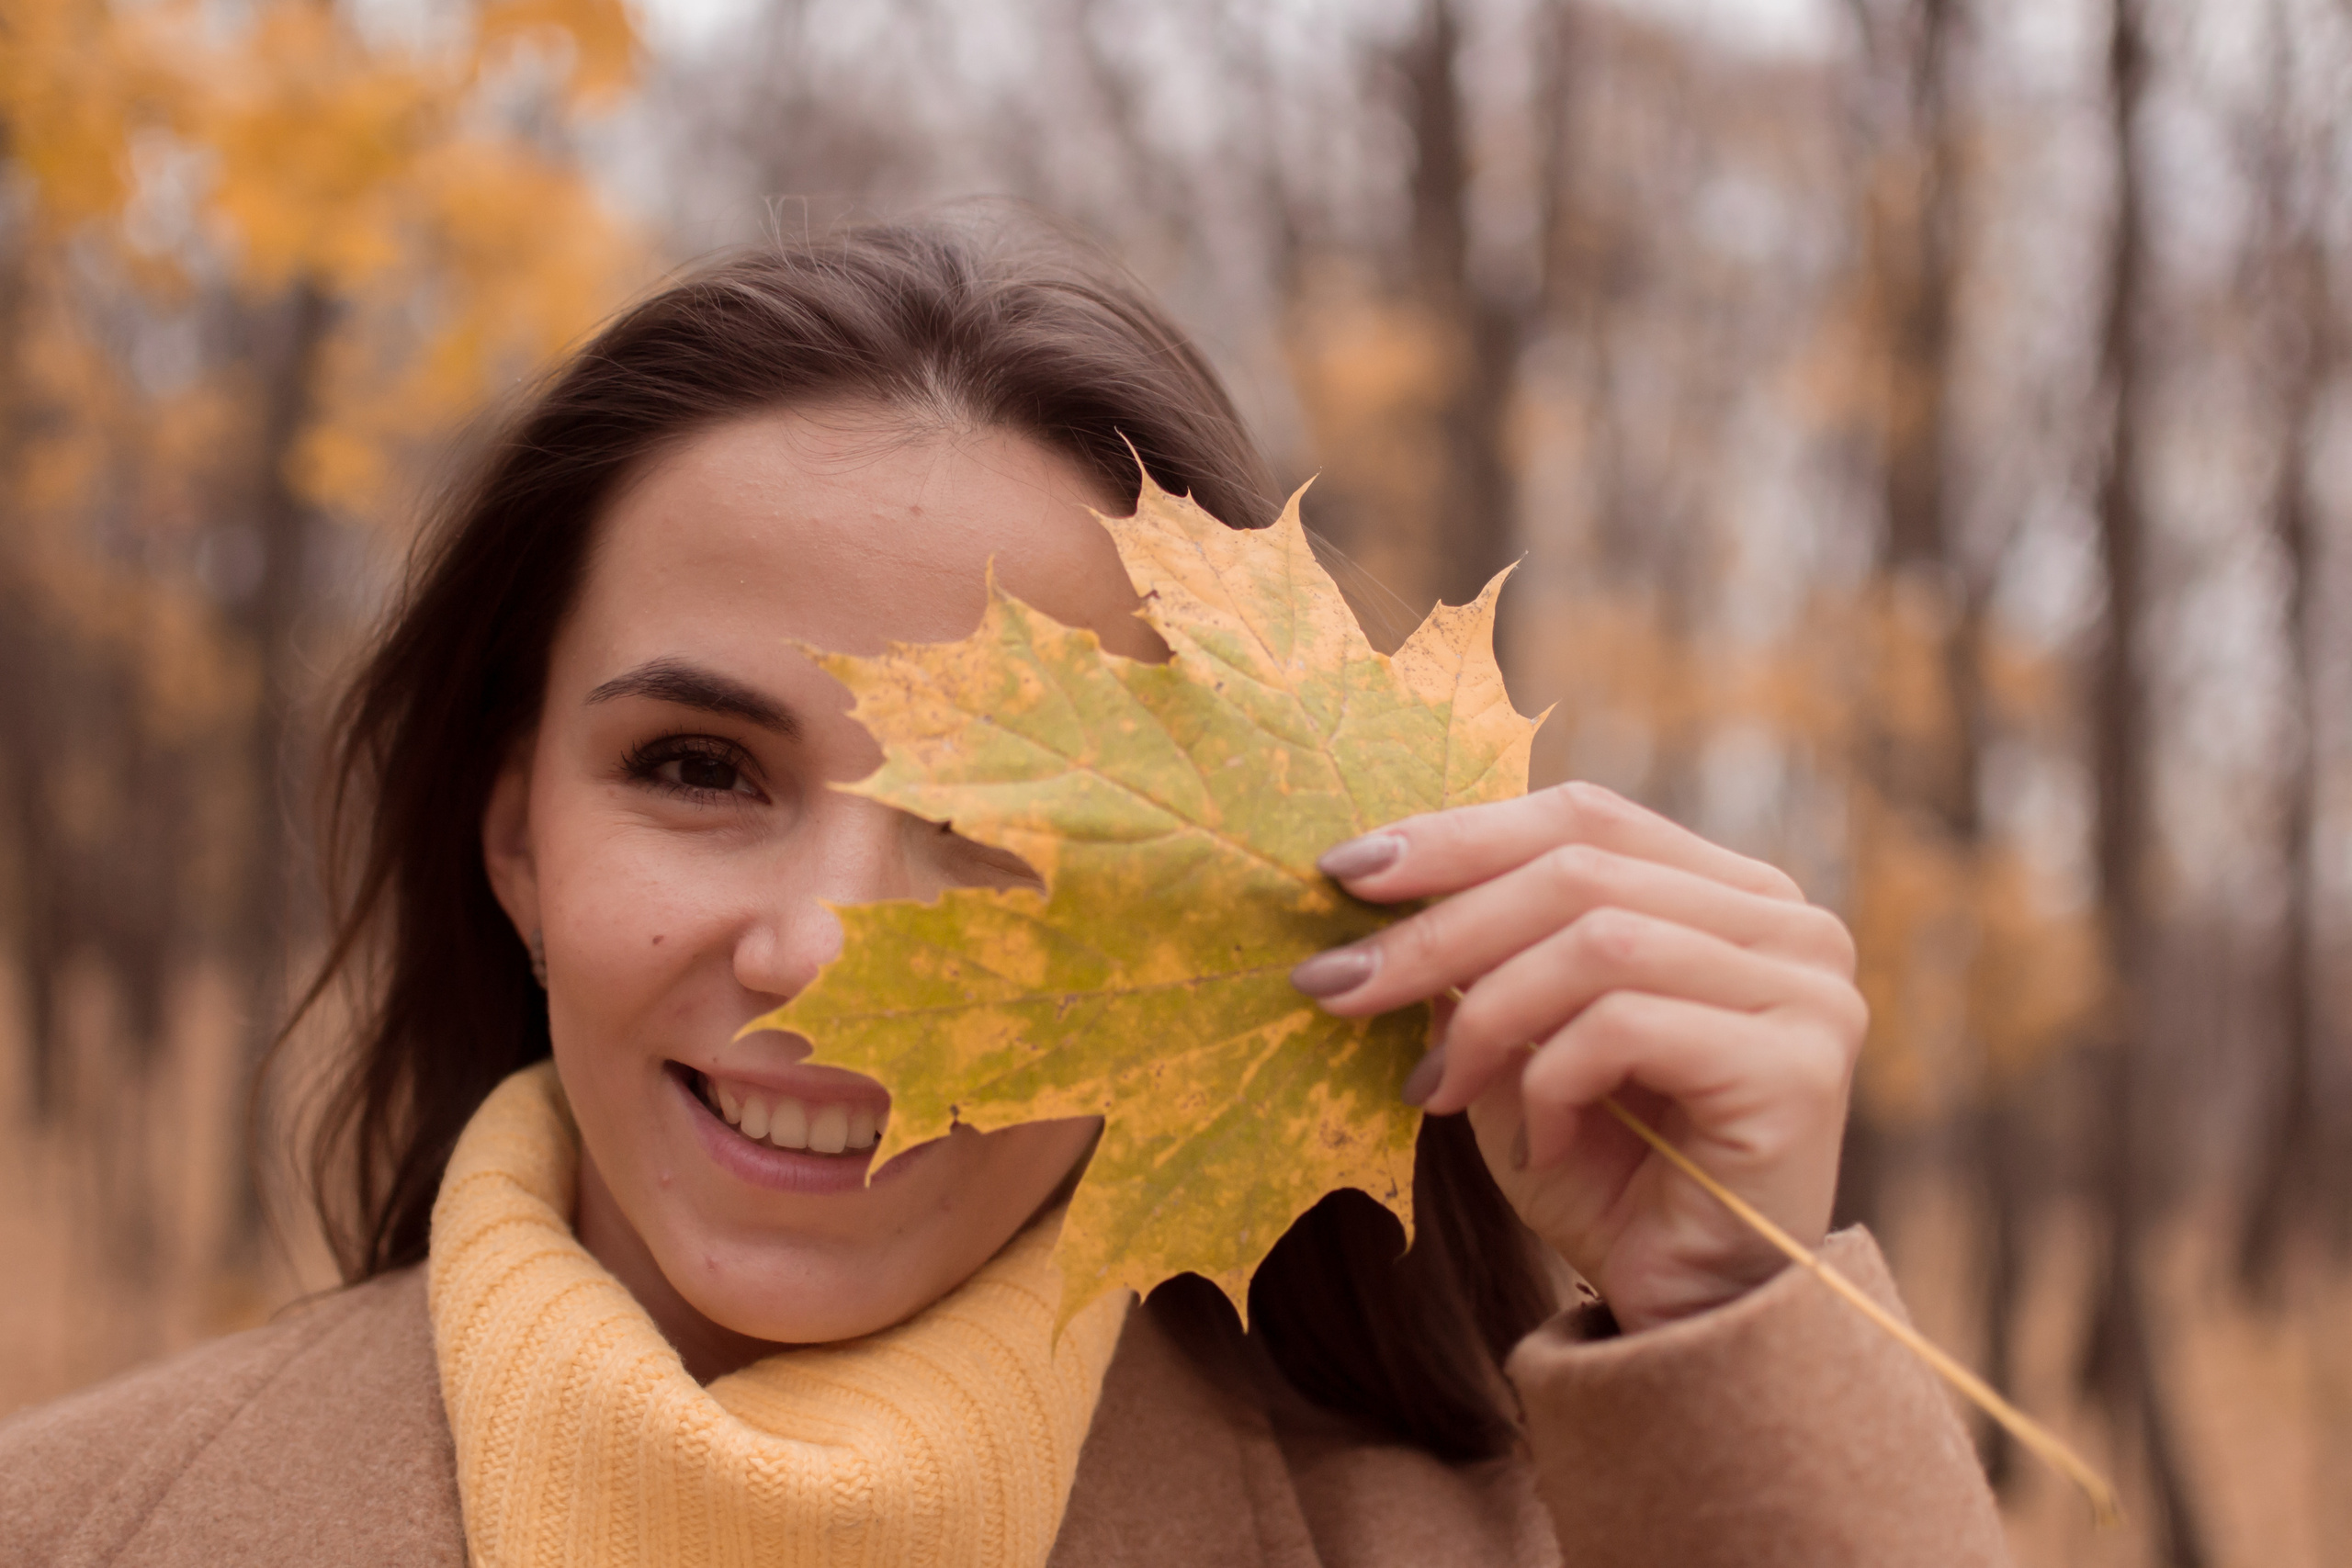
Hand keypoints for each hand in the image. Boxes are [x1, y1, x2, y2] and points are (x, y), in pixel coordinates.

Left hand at [1290, 781, 1864, 1333]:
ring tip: (1431, 1089)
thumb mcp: (1517, 1047)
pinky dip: (1550, 1081)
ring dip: (1484, 1017)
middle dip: (1437, 928)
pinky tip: (1537, 1144)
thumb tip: (1377, 879)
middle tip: (1333, 983)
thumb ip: (1481, 960)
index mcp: (1729, 894)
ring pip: (1597, 941)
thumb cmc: (1604, 1178)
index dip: (1459, 833)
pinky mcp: (1797, 1065)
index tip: (1343, 871)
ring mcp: (1806, 990)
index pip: (1585, 817)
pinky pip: (1625, 1025)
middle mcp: (1787, 926)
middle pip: (1579, 870)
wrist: (1686, 1317)